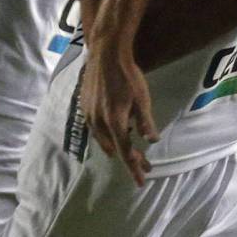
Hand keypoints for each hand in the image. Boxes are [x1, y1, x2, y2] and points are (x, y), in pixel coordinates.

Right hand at [80, 45, 158, 185]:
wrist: (105, 54)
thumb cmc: (128, 75)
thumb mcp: (142, 98)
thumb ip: (146, 121)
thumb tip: (152, 141)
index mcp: (114, 122)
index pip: (126, 152)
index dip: (134, 168)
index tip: (141, 181)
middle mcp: (98, 123)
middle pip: (114, 149)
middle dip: (130, 157)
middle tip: (144, 162)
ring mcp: (88, 116)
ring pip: (103, 140)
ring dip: (117, 145)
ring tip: (131, 146)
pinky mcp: (84, 108)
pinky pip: (96, 129)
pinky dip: (107, 134)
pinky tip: (116, 129)